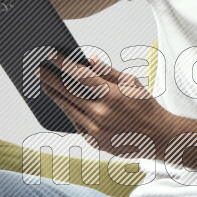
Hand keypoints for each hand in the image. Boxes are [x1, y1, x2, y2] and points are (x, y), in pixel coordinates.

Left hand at [39, 52, 175, 157]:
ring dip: (54, 95)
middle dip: (50, 78)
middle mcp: (101, 114)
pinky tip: (61, 102)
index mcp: (112, 96)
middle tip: (38, 68)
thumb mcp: (132, 84)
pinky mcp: (95, 142)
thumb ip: (108, 72)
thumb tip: (88, 61)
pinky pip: (76, 123)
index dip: (62, 64)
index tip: (49, 54)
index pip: (80, 75)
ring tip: (45, 85)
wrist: (159, 138)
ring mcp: (96, 130)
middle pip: (67, 92)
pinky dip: (69, 111)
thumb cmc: (146, 107)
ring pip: (68, 109)